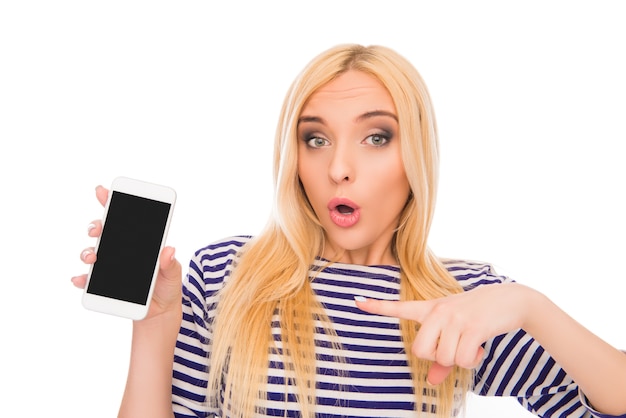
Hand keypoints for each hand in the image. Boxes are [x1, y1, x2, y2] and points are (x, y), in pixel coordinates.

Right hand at [71, 185, 181, 319]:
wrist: (161, 310)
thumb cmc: (168, 285)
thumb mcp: (173, 273)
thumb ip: (170, 263)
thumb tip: (168, 251)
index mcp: (139, 242)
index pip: (124, 218)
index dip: (112, 202)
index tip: (102, 191)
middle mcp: (121, 251)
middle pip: (103, 232)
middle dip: (97, 226)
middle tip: (98, 228)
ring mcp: (110, 266)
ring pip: (92, 252)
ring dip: (88, 251)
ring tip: (93, 257)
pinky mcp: (104, 285)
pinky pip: (88, 280)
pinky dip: (82, 279)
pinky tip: (80, 279)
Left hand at [355, 283, 533, 384]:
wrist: (510, 300)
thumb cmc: (478, 317)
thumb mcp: (457, 332)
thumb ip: (441, 357)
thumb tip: (431, 381)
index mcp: (430, 309)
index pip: (399, 307)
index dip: (377, 306)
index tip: (357, 301)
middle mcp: (438, 311)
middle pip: (421, 351)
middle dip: (438, 358)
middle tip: (455, 346)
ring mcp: (454, 317)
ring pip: (444, 358)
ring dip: (460, 359)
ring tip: (471, 343)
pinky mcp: (472, 326)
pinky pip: (462, 359)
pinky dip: (473, 360)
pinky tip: (481, 345)